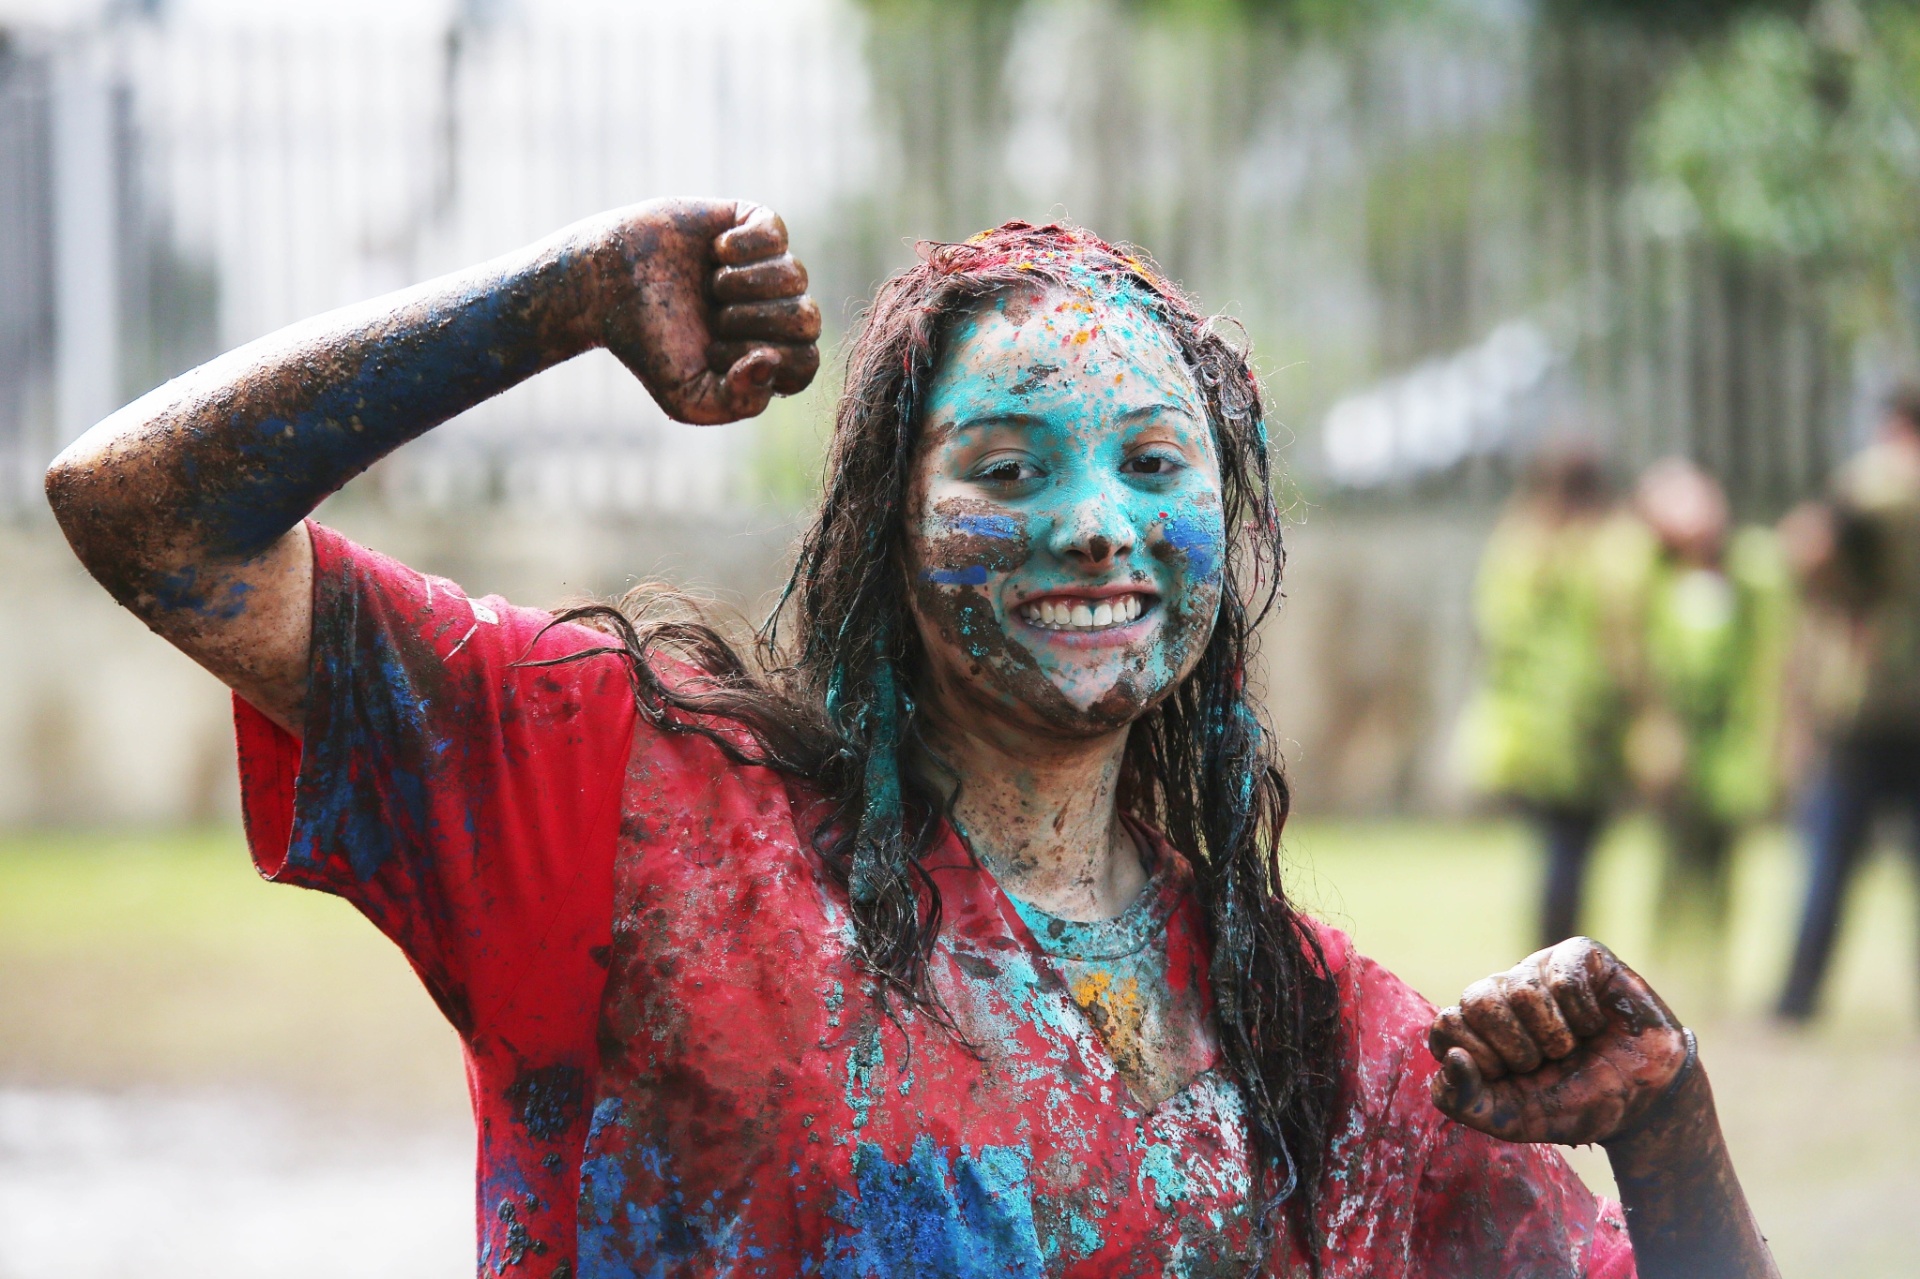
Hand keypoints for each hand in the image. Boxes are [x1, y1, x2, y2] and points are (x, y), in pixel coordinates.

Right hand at [587, 198, 821, 424]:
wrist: (606, 287)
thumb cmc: (649, 347)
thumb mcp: (689, 399)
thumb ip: (739, 402)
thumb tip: (771, 360)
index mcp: (771, 355)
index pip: (804, 363)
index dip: (763, 358)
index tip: (716, 353)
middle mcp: (776, 311)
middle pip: (806, 319)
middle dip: (753, 322)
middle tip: (713, 319)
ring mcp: (768, 267)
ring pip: (794, 276)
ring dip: (742, 285)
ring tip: (709, 287)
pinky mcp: (751, 224)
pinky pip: (776, 235)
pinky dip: (743, 247)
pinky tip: (714, 252)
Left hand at [1428, 937, 1688, 1145]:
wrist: (1644, 1102)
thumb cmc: (1574, 1105)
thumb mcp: (1512, 1118)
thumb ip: (1464, 1100)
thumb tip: (1450, 1058)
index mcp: (1477, 1028)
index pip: (1445, 1025)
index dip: (1480, 1058)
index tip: (1512, 1077)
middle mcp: (1501, 993)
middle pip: (1476, 1001)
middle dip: (1517, 1048)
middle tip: (1545, 1063)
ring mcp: (1537, 970)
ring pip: (1521, 991)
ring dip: (1556, 1036)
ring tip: (1574, 1046)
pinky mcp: (1577, 955)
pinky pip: (1562, 977)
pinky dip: (1583, 1014)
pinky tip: (1595, 1022)